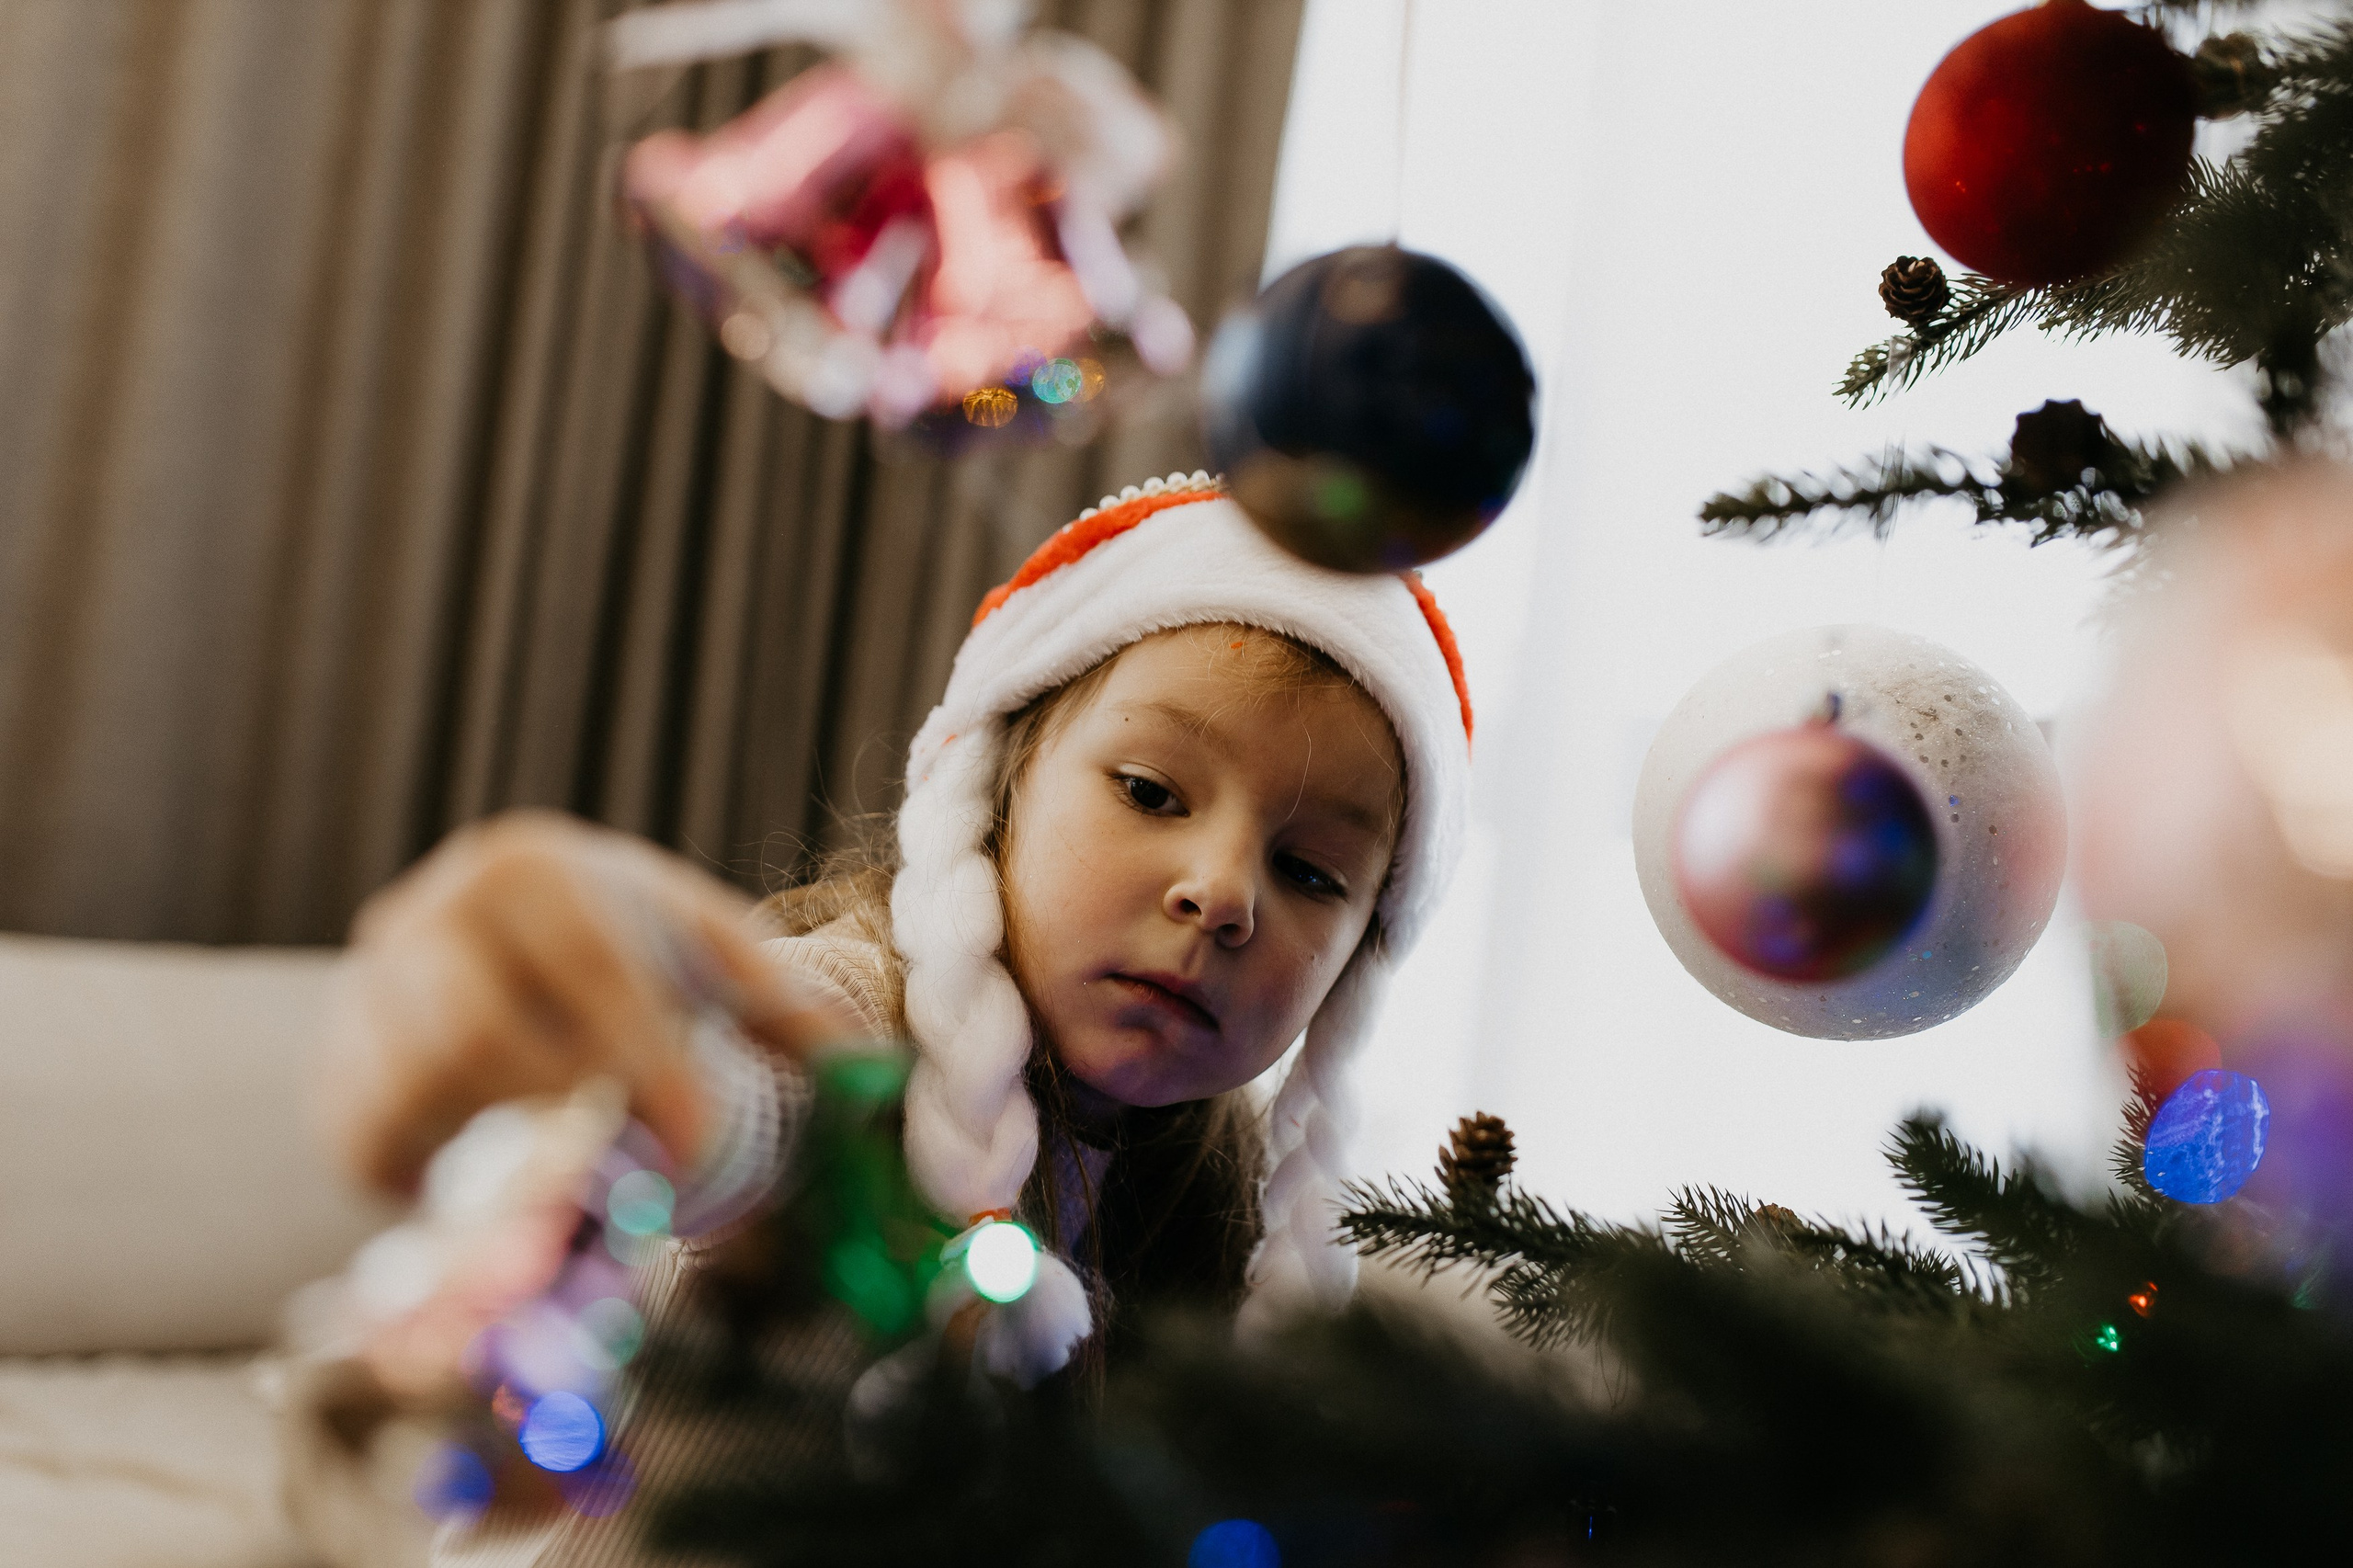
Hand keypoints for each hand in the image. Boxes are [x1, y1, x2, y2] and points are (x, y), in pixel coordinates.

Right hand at [320, 810, 855, 1194]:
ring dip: (494, 1150)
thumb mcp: (709, 950)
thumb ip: (785, 1006)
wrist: (516, 931)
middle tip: (633, 1171)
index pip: (589, 968)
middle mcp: (430, 910)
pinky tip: (488, 1175)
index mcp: (533, 867)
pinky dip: (431, 1176)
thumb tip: (869, 1069)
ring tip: (560, 1163)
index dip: (647, 1064)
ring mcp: (364, 983)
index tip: (702, 1144)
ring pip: (407, 1093)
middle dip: (561, 1115)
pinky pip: (362, 1141)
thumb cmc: (633, 948)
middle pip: (476, 1034)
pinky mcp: (330, 1056)